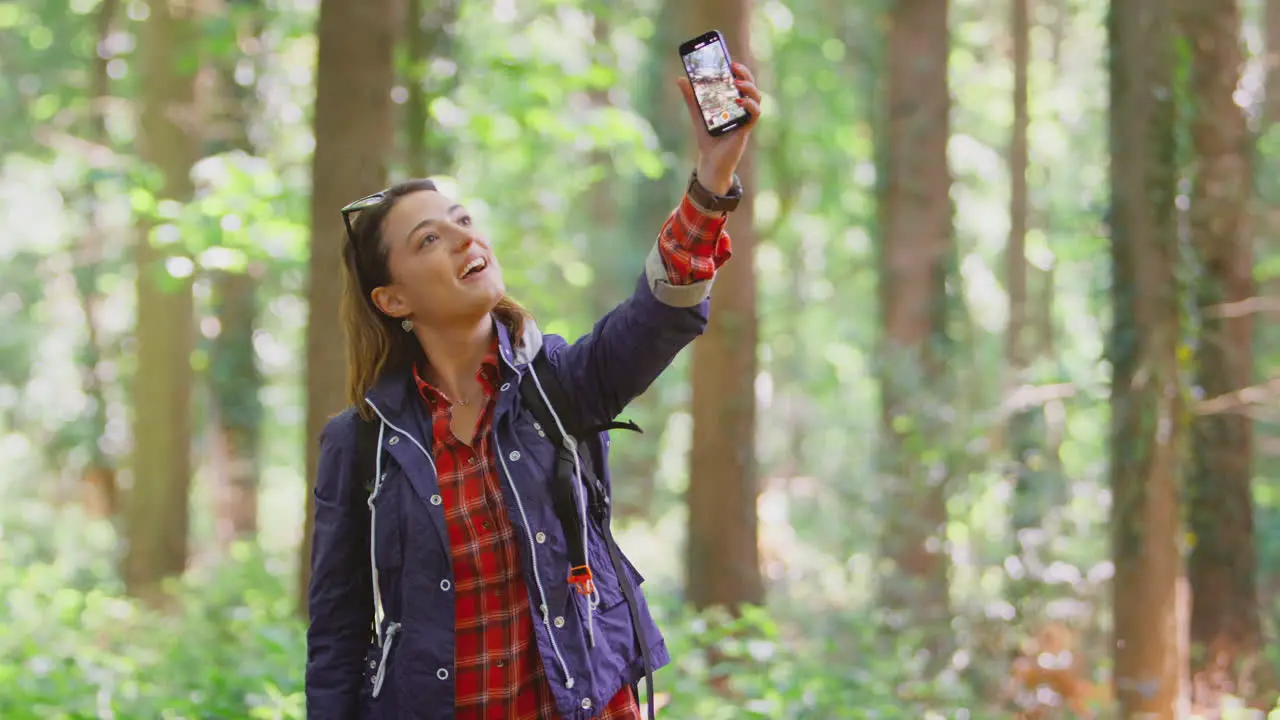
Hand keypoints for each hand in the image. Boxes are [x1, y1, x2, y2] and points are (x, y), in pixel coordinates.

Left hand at [676, 62, 761, 194]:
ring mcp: (745, 118)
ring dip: (749, 87)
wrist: (710, 162)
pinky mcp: (746, 129)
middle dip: (745, 74)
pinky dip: (749, 106)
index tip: (730, 61)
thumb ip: (691, 98)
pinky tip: (739, 101)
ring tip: (737, 82)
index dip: (739, 70)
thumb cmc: (708, 139)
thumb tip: (680, 79)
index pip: (740, 81)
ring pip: (756, 98)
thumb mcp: (697, 114)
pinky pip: (754, 114)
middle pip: (751, 86)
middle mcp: (742, 108)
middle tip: (734, 66)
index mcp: (732, 102)